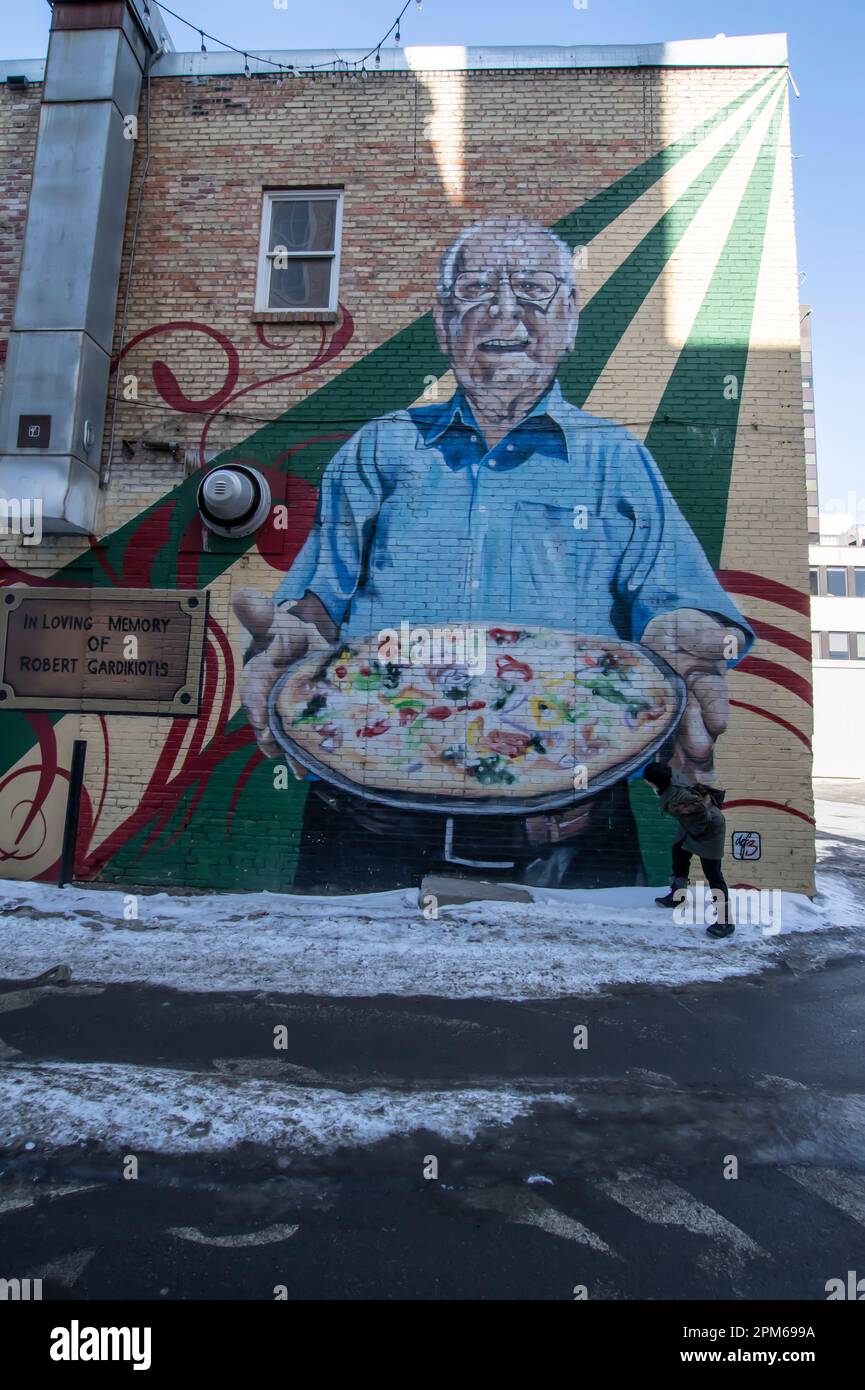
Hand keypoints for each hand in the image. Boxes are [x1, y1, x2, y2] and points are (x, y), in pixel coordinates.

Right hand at [233, 588, 331, 766]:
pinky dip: (308, 755)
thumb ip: (259, 614)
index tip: (261, 720)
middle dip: (271, 738)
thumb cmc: (285, 634)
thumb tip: (242, 593)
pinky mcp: (301, 722)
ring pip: (283, 738)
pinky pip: (301, 741)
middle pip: (266, 723)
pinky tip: (318, 770)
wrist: (304, 648)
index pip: (252, 691)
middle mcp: (266, 700)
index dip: (256, 706)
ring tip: (303, 772)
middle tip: (277, 751)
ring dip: (291, 755)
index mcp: (257, 675)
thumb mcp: (275, 622)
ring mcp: (283, 714)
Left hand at [641, 609, 744, 780]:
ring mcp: (679, 713)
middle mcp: (696, 702)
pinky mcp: (660, 719)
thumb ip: (712, 637)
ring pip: (682, 737)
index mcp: (707, 680)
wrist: (665, 636)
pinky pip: (662, 740)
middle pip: (698, 723)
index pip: (713, 696)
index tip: (719, 725)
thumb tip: (734, 639)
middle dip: (698, 740)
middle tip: (699, 755)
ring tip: (680, 776)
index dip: (715, 710)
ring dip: (682, 756)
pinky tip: (655, 778)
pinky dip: (660, 758)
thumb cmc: (685, 632)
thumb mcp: (696, 629)